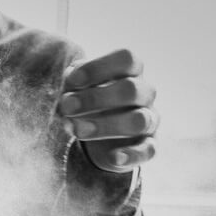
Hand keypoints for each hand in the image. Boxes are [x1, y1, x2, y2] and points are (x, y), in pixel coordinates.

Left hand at [59, 48, 158, 173]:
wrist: (101, 139)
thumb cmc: (88, 105)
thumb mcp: (78, 90)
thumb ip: (73, 82)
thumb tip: (68, 78)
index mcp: (130, 73)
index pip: (126, 59)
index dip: (99, 66)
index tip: (72, 80)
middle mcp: (144, 94)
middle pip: (130, 89)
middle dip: (95, 98)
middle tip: (66, 107)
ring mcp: (149, 120)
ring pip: (139, 120)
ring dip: (105, 126)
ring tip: (76, 130)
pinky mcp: (148, 145)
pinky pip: (148, 149)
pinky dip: (131, 154)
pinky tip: (112, 157)